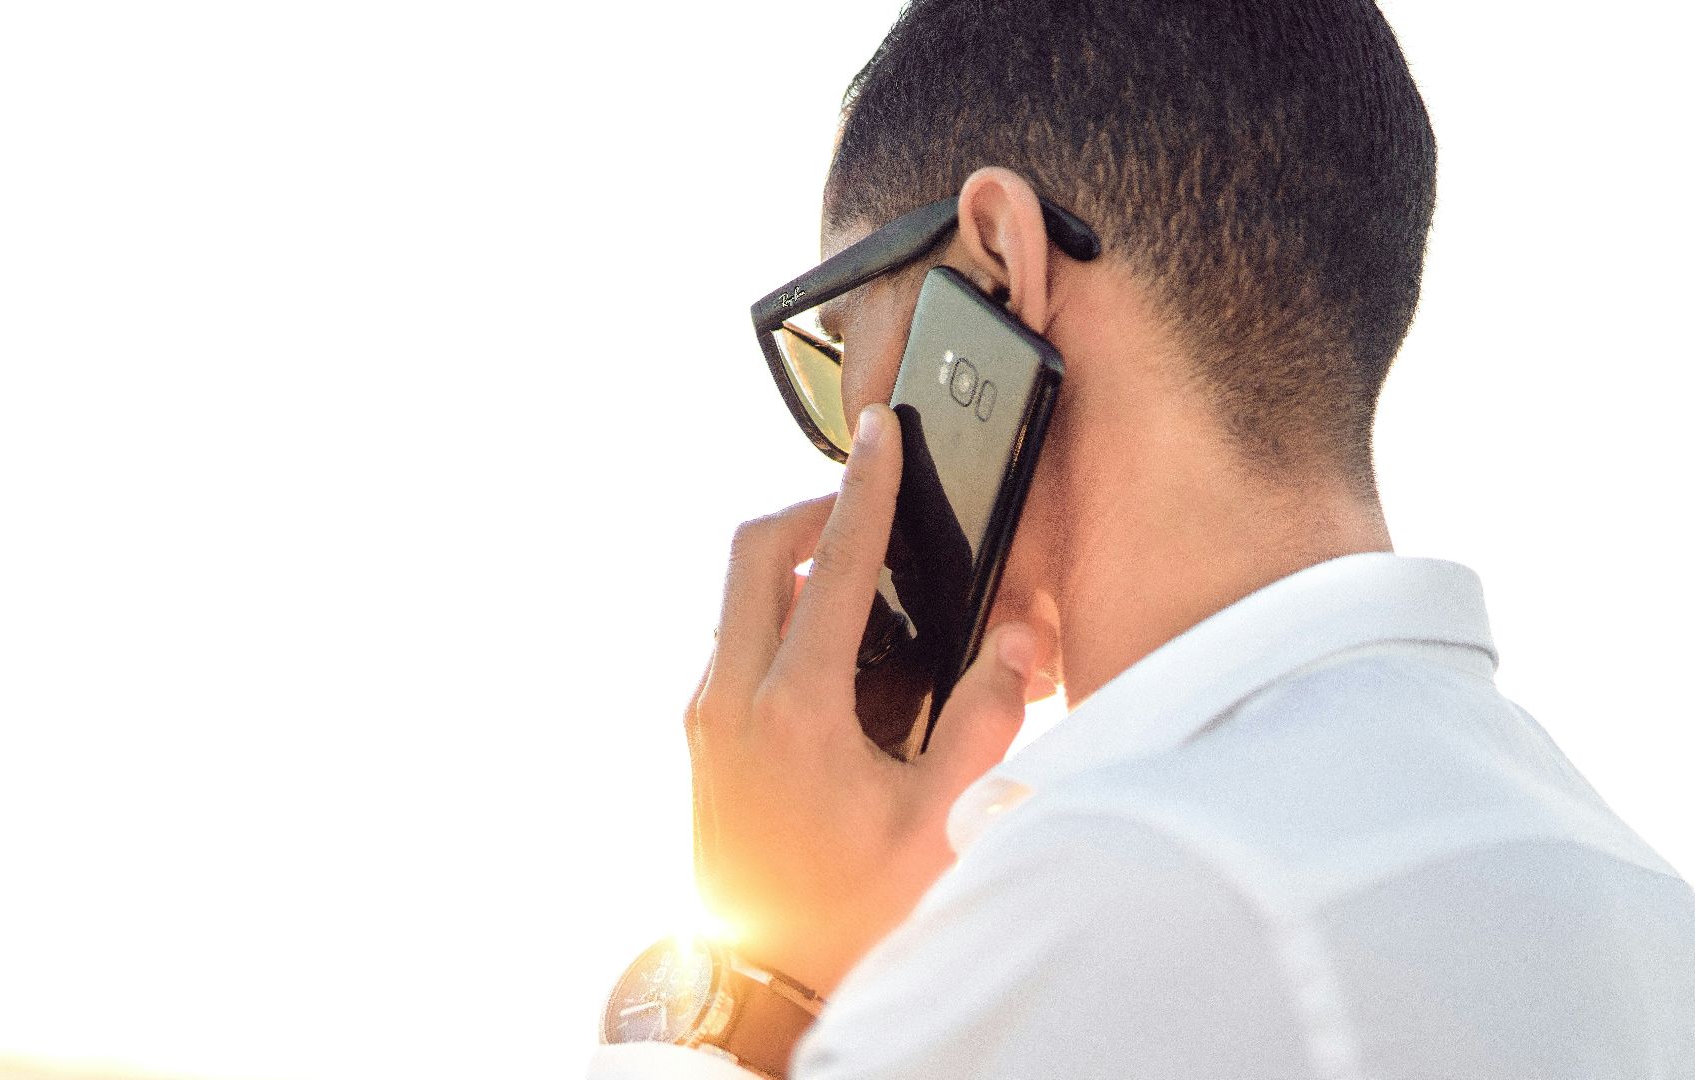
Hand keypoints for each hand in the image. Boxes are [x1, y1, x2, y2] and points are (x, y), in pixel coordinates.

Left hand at [685, 403, 1038, 995]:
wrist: (763, 984)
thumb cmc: (848, 913)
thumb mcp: (939, 822)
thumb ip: (986, 720)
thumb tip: (1012, 638)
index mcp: (792, 710)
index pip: (830, 566)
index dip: (865, 490)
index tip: (881, 435)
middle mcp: (730, 700)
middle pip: (751, 552)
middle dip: (809, 512)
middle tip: (867, 511)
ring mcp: (704, 717)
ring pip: (735, 594)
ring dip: (789, 564)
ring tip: (859, 582)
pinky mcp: (699, 738)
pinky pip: (733, 639)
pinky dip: (775, 614)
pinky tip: (833, 651)